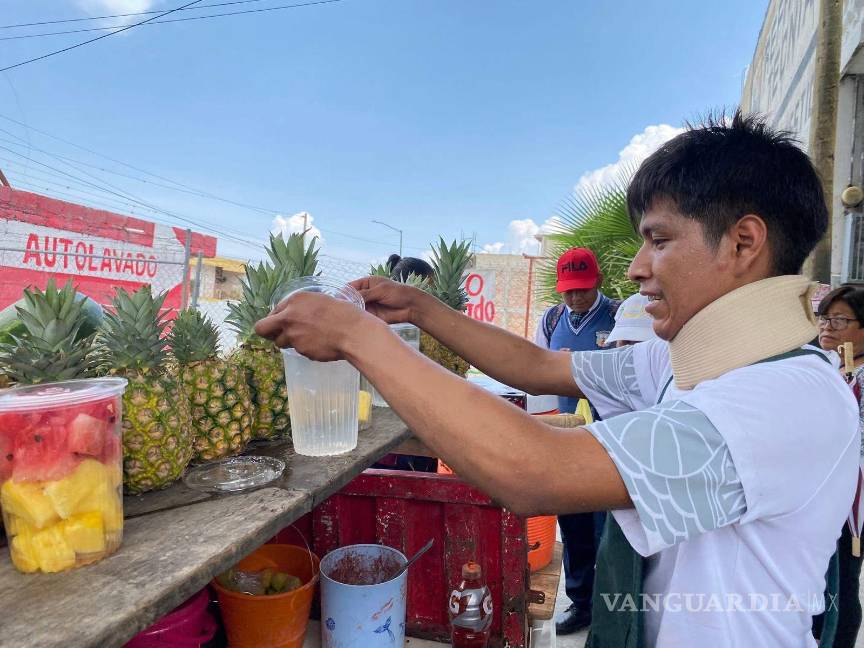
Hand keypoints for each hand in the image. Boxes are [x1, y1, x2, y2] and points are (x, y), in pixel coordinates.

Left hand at [254, 292, 373, 361]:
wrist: (353, 331)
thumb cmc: (342, 313)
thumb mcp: (320, 300)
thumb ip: (301, 308)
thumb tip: (291, 316)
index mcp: (294, 300)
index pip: (274, 311)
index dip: (278, 318)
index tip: (284, 322)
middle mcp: (289, 317)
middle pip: (262, 328)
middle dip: (267, 332)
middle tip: (276, 334)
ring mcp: (293, 335)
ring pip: (279, 342)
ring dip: (288, 342)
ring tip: (306, 338)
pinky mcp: (300, 350)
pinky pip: (297, 350)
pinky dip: (305, 348)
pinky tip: (319, 343)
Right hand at [349, 276, 425, 324]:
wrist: (411, 306)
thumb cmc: (398, 293)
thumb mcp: (380, 290)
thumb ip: (365, 294)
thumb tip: (349, 299)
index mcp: (366, 283)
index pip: (349, 287)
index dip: (343, 293)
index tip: (340, 299)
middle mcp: (365, 294)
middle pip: (350, 299)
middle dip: (346, 303)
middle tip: (343, 309)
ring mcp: (367, 305)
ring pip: (354, 309)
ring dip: (352, 312)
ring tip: (348, 316)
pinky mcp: (371, 316)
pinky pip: (362, 318)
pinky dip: (358, 320)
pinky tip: (355, 322)